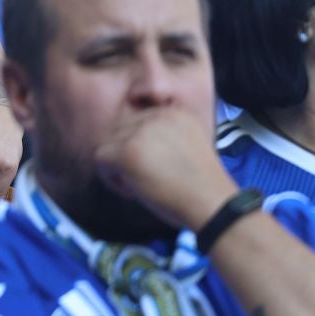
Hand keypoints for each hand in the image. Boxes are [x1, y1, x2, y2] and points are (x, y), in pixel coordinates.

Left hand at [92, 105, 236, 231]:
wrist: (213, 203)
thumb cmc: (204, 186)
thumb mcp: (188, 145)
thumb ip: (164, 137)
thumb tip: (132, 144)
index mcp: (174, 112)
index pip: (138, 122)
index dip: (141, 147)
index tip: (157, 167)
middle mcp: (155, 115)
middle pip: (121, 131)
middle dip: (128, 155)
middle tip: (148, 179)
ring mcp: (139, 132)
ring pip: (109, 144)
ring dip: (119, 167)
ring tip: (141, 185)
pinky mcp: (126, 150)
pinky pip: (100, 158)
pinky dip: (111, 179)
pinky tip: (133, 191)